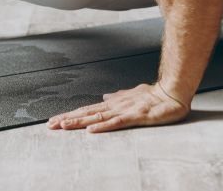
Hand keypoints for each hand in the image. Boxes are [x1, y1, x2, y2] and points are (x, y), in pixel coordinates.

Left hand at [46, 82, 190, 132]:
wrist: (172, 92)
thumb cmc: (155, 95)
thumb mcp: (132, 95)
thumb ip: (118, 97)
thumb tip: (104, 97)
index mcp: (114, 103)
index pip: (88, 109)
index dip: (71, 114)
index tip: (56, 119)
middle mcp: (115, 106)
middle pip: (87, 113)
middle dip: (68, 119)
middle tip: (50, 124)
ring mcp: (124, 111)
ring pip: (97, 117)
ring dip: (79, 122)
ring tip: (63, 126)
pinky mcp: (135, 117)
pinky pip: (116, 122)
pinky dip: (103, 126)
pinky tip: (91, 129)